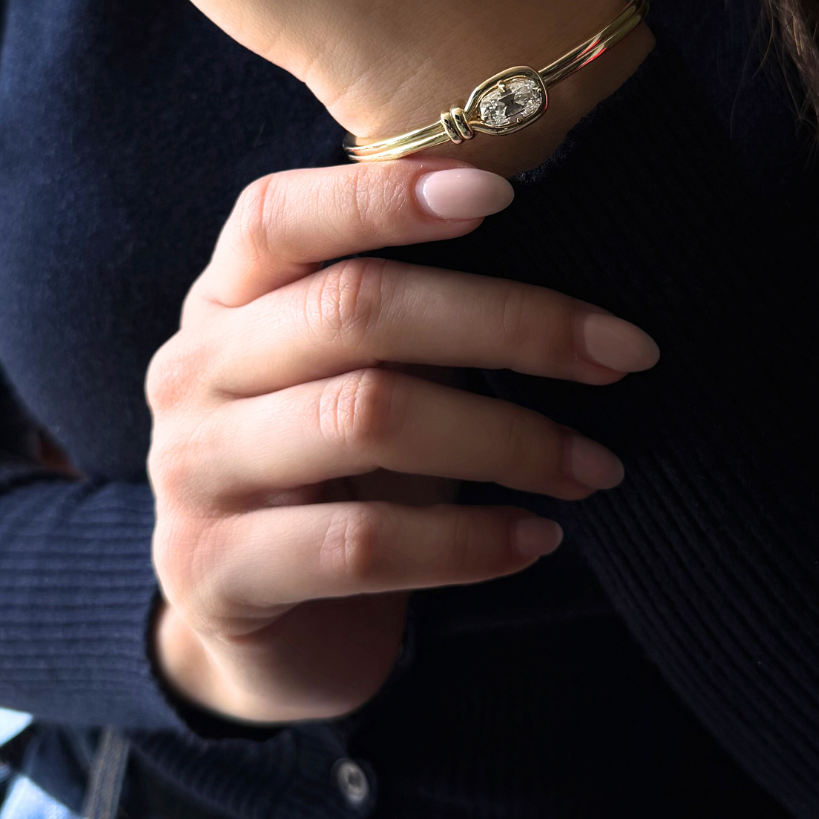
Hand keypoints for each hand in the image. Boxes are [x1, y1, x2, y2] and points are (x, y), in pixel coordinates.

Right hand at [147, 157, 658, 723]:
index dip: (383, 194)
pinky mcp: (215, 572)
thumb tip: (579, 277)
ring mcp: (194, 471)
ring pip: (369, 417)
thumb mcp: (361, 372)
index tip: (503, 192)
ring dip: (511, 439)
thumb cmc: (340, 468)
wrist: (265, 626)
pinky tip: (537, 539)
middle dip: (511, 323)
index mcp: (229, 296)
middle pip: (356, 308)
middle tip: (624, 353)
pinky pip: (362, 544)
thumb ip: (418, 313)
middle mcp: (196, 368)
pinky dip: (469, 541)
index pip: (280, 215)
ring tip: (596, 466)